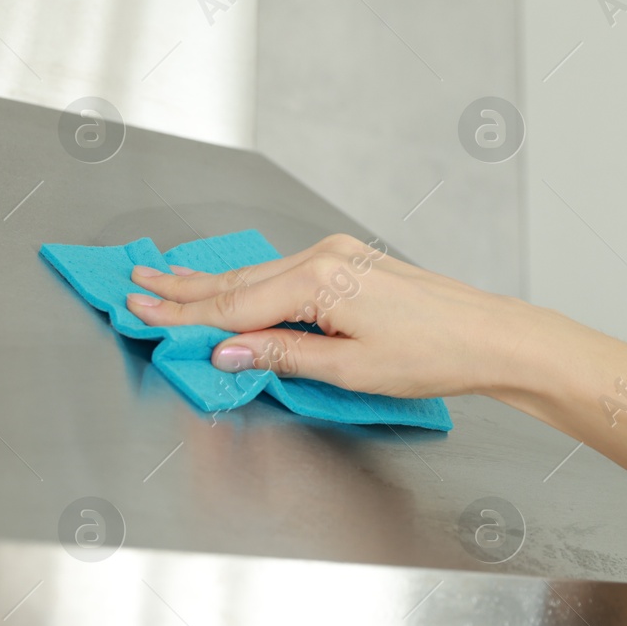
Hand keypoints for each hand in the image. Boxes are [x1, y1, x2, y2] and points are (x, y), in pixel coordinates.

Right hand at [124, 234, 531, 398]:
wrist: (489, 337)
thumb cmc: (433, 355)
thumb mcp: (349, 369)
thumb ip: (281, 356)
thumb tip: (227, 351)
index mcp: (319, 280)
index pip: (233, 303)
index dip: (182, 314)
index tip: (142, 312)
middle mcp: (323, 258)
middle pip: (237, 279)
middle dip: (183, 288)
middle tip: (136, 286)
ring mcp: (337, 256)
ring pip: (257, 274)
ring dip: (209, 282)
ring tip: (166, 280)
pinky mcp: (349, 264)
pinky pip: (281, 273)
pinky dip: (245, 281)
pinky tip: (227, 281)